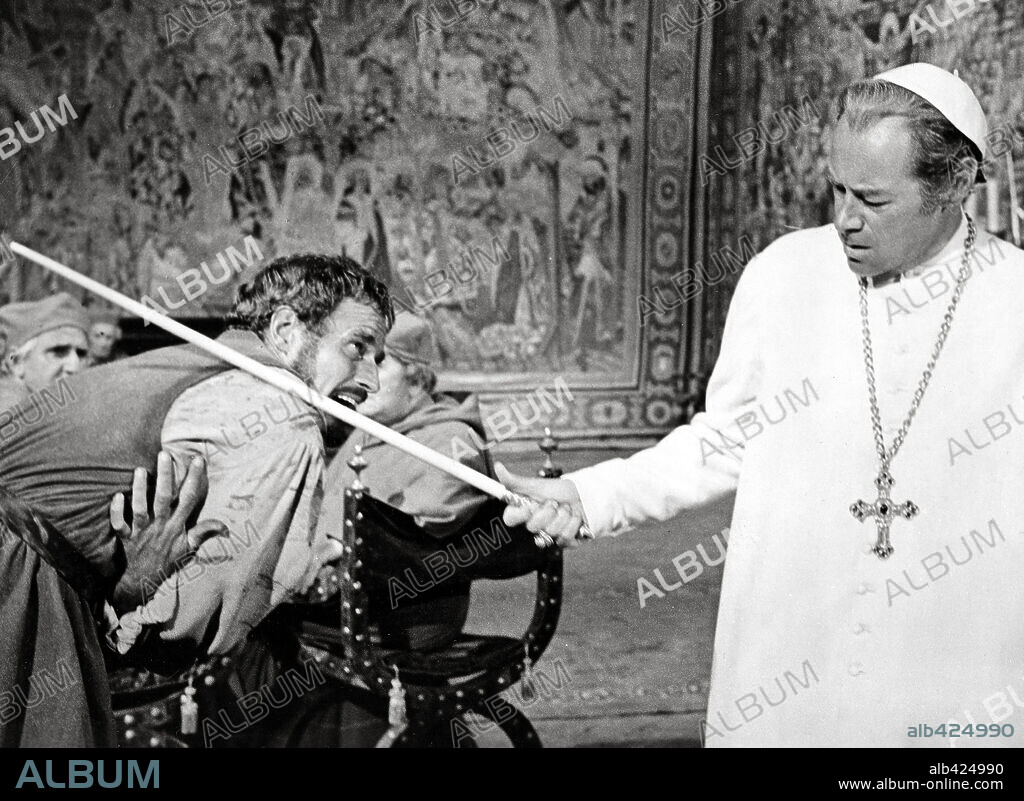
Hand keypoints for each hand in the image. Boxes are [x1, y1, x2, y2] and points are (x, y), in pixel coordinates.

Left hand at [110, 452, 224, 610]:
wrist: (142, 582)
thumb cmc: (166, 562)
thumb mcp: (189, 549)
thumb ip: (204, 533)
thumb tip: (225, 526)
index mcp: (177, 527)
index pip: (189, 500)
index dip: (194, 479)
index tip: (198, 460)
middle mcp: (160, 527)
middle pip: (163, 499)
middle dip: (165, 477)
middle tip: (164, 455)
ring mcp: (141, 532)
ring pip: (140, 508)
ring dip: (140, 490)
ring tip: (140, 470)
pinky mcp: (125, 538)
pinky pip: (119, 524)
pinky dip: (117, 511)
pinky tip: (118, 495)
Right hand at [496, 462, 587, 547]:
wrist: (584, 497)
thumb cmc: (559, 490)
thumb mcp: (537, 484)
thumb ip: (515, 481)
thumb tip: (497, 467)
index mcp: (524, 511)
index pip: (510, 519)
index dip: (521, 513)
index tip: (531, 504)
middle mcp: (534, 525)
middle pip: (533, 526)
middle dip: (548, 511)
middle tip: (554, 502)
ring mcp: (548, 535)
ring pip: (551, 531)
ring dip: (563, 515)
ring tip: (566, 508)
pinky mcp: (563, 541)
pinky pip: (565, 537)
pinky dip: (573, 523)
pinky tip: (574, 517)